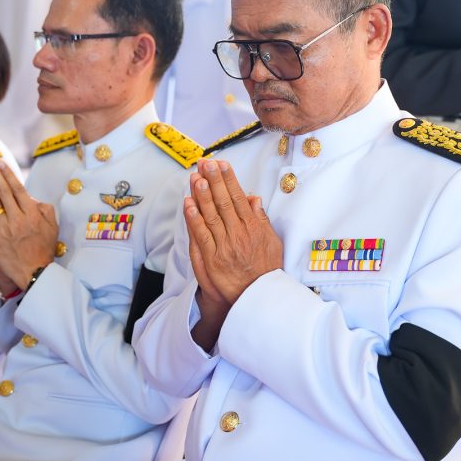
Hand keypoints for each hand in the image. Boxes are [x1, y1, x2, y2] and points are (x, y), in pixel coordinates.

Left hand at [0, 153, 56, 293]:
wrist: (33, 274)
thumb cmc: (42, 250)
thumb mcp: (51, 227)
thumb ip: (44, 209)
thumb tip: (32, 197)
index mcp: (32, 215)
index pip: (17, 189)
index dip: (7, 173)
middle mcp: (17, 219)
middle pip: (2, 190)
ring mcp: (3, 228)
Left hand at [184, 159, 282, 351]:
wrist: (257, 299)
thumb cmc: (266, 271)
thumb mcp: (271, 242)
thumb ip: (261, 220)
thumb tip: (252, 198)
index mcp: (254, 228)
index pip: (238, 198)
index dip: (229, 179)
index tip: (222, 164)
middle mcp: (239, 234)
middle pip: (223, 202)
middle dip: (213, 180)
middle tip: (205, 162)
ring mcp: (224, 247)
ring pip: (210, 215)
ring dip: (202, 194)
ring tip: (196, 176)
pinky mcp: (211, 260)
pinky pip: (201, 235)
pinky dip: (194, 219)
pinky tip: (188, 203)